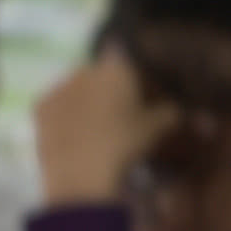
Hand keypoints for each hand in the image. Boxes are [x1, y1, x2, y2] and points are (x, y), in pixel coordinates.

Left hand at [35, 52, 174, 205]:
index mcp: (115, 68)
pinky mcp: (39, 107)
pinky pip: (56, 106)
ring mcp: (58, 86)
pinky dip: (63, 115)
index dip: (130, 75)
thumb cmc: (125, 145)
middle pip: (97, 74)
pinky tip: (72, 136)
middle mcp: (84, 69)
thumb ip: (172, 114)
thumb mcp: (157, 129)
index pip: (124, 56)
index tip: (137, 95)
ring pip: (74, 88)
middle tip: (116, 116)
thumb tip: (190, 114)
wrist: (80, 173)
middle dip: (106, 88)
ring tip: (92, 129)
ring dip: (83, 101)